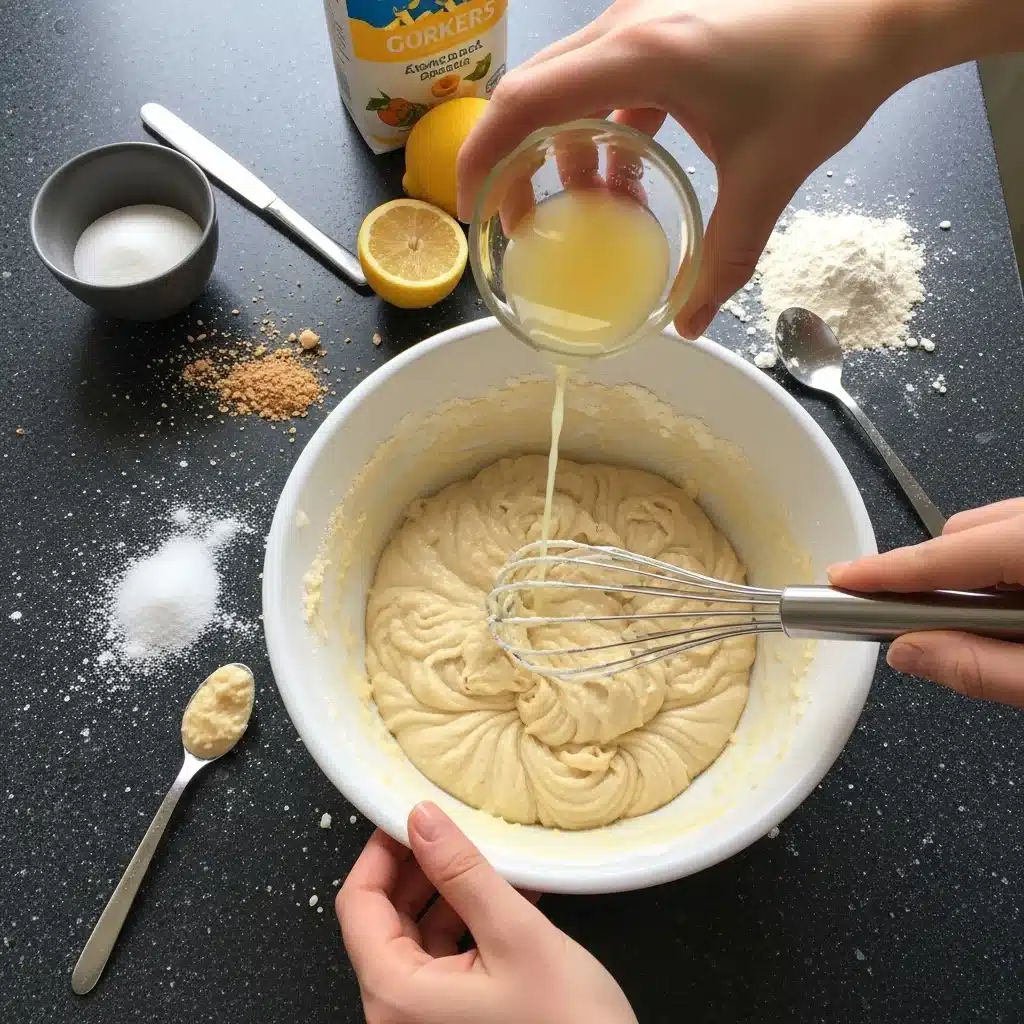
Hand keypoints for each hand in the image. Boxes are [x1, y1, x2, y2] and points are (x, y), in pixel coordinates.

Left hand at [337, 802, 637, 1023]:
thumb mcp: (515, 935)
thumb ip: (463, 872)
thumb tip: (421, 819)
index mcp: (397, 995)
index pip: (358, 904)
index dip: (380, 852)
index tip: (410, 814)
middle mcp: (397, 1015)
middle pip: (382, 920)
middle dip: (418, 868)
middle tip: (454, 829)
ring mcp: (424, 1023)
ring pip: (415, 938)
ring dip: (448, 892)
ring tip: (488, 859)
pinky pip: (442, 961)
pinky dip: (468, 923)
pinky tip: (507, 895)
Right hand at [457, 0, 1020, 338]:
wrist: (880, 5)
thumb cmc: (826, 73)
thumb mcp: (767, 178)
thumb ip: (725, 258)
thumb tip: (688, 322)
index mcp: (642, 54)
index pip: (525, 102)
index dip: (482, 157)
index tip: (473, 210)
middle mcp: (628, 26)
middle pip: (533, 95)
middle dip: (517, 164)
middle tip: (525, 223)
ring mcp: (644, 20)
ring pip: (569, 90)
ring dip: (568, 151)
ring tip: (596, 208)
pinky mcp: (663, 27)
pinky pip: (604, 83)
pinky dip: (602, 130)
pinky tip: (631, 171)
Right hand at [829, 498, 1023, 706]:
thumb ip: (981, 669)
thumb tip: (906, 652)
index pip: (943, 556)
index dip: (885, 571)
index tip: (839, 580)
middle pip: (962, 533)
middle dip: (933, 575)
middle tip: (927, 628)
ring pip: (989, 531)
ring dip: (973, 572)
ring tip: (995, 626)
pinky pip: (1014, 537)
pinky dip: (1003, 569)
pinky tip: (1017, 610)